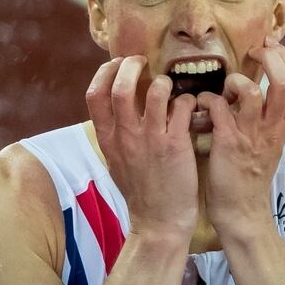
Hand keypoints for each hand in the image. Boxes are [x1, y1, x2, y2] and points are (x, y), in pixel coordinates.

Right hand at [86, 56, 198, 239]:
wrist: (159, 223)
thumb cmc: (140, 191)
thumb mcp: (115, 161)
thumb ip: (114, 135)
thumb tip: (116, 109)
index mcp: (108, 139)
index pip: (93, 95)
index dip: (104, 73)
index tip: (116, 64)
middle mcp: (126, 136)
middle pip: (120, 87)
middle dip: (131, 65)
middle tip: (142, 62)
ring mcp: (151, 140)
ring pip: (155, 91)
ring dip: (164, 81)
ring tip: (169, 86)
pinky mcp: (176, 145)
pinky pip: (182, 107)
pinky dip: (188, 100)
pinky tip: (191, 107)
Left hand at [197, 37, 284, 238]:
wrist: (241, 211)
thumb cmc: (249, 175)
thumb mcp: (268, 142)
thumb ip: (265, 116)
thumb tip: (255, 87)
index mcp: (282, 124)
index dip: (283, 57)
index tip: (267, 46)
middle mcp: (271, 127)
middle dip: (270, 58)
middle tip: (254, 52)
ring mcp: (251, 135)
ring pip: (253, 91)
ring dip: (235, 81)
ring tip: (224, 90)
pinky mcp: (228, 143)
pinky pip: (219, 107)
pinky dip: (207, 100)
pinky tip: (201, 107)